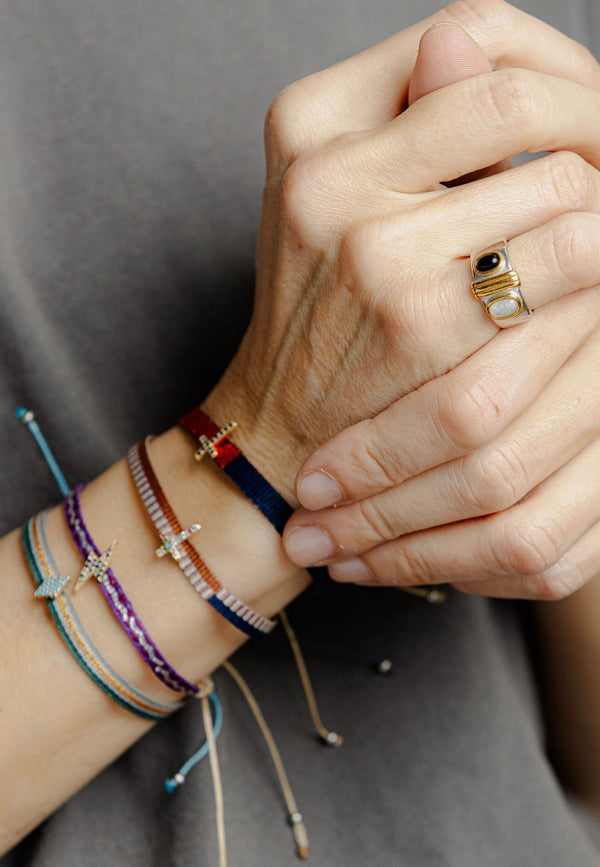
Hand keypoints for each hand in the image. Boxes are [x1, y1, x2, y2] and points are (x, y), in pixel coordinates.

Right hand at [205, 0, 599, 517]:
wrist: (282, 421)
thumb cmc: (322, 307)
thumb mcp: (339, 198)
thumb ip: (415, 126)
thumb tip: (518, 69)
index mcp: (308, 120)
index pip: (465, 33)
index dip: (548, 59)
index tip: (580, 103)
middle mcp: (331, 172)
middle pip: (519, 98)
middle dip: (593, 121)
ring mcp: (372, 244)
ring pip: (562, 175)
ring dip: (598, 200)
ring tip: (592, 228)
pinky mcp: (419, 317)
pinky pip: (568, 251)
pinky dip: (597, 255)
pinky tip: (586, 273)